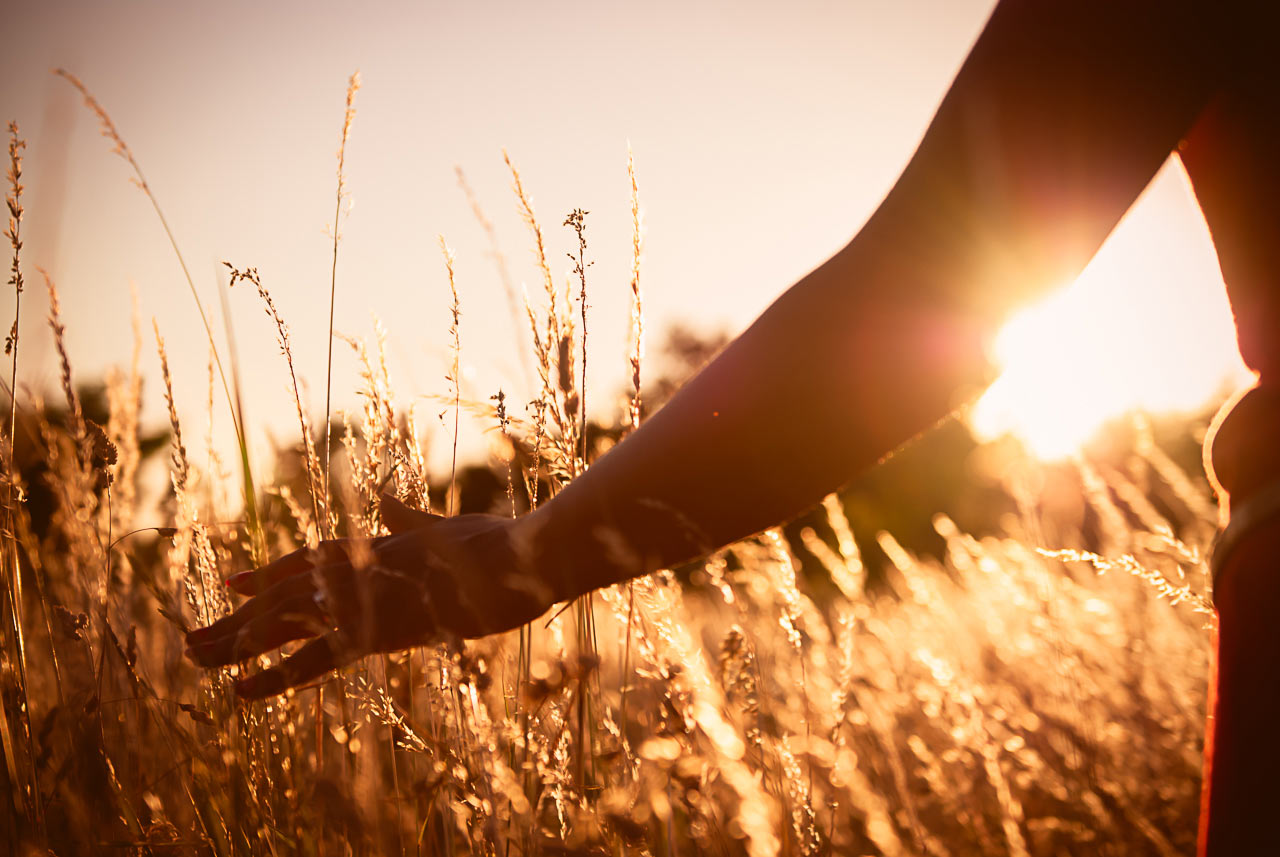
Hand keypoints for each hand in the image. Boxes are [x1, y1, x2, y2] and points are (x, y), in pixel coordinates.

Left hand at [184, 494, 557, 698]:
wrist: (517, 559)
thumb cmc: (493, 542)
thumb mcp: (446, 525)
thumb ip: (409, 517)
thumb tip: (384, 497)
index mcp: (373, 549)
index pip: (308, 562)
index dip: (269, 575)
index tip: (233, 582)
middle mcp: (358, 573)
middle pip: (283, 595)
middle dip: (239, 618)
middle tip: (193, 638)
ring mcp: (363, 599)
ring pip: (284, 622)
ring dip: (236, 641)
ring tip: (193, 655)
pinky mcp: (375, 630)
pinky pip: (312, 658)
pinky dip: (272, 674)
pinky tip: (239, 689)